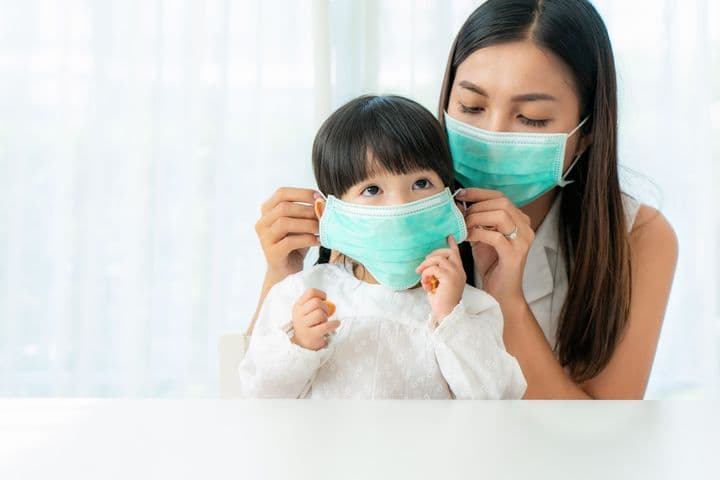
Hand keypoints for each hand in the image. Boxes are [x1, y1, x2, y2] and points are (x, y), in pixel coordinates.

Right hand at [255, 187, 320, 280]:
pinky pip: (289, 242)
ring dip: (307, 224)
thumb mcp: (301, 224)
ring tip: (322, 228)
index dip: (302, 193)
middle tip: (324, 215)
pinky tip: (318, 241)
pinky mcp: (272, 253)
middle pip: (283, 207)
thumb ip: (308, 212)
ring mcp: (265, 238)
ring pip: (284, 223)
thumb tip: (324, 202)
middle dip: (307, 209)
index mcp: (267, 211)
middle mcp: (262, 223)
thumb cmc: (296, 244)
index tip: (319, 197)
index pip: (281, 193)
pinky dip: (307, 239)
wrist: (288, 271)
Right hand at [290, 289, 339, 350]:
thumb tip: (329, 303)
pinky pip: (326, 326)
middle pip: (316, 302)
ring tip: (323, 322)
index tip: (324, 300)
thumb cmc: (309, 323)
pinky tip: (336, 324)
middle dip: (325, 307)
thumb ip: (316, 303)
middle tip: (325, 314)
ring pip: (320, 314)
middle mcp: (298, 315)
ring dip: (326, 317)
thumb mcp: (307, 311)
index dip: (320, 294)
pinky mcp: (311, 335)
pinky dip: (334, 324)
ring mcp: (303, 325)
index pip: (310, 292)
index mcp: (298, 306)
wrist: (302, 343)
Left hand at [416, 235, 466, 323]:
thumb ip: (436, 274)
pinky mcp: (448, 277)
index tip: (448, 236)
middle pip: (447, 252)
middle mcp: (459, 271)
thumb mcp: (439, 285)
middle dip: (433, 254)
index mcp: (459, 272)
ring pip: (438, 258)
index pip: (456, 254)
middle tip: (423, 264)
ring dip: (425, 266)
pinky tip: (425, 284)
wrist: (446, 314)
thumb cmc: (441, 302)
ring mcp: (455, 273)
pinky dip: (425, 274)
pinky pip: (433, 269)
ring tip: (421, 275)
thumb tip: (426, 268)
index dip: (452, 244)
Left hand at [455, 188, 533, 303]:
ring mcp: (523, 240)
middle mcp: (525, 227)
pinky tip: (467, 237)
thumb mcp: (481, 236)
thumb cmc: (491, 264)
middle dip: (476, 205)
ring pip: (500, 215)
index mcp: (519, 220)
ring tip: (463, 226)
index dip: (479, 193)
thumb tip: (458, 204)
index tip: (460, 195)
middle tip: (460, 215)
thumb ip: (475, 221)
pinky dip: (478, 233)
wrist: (501, 291)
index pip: (500, 197)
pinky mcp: (515, 254)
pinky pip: (495, 236)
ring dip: (477, 218)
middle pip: (501, 202)